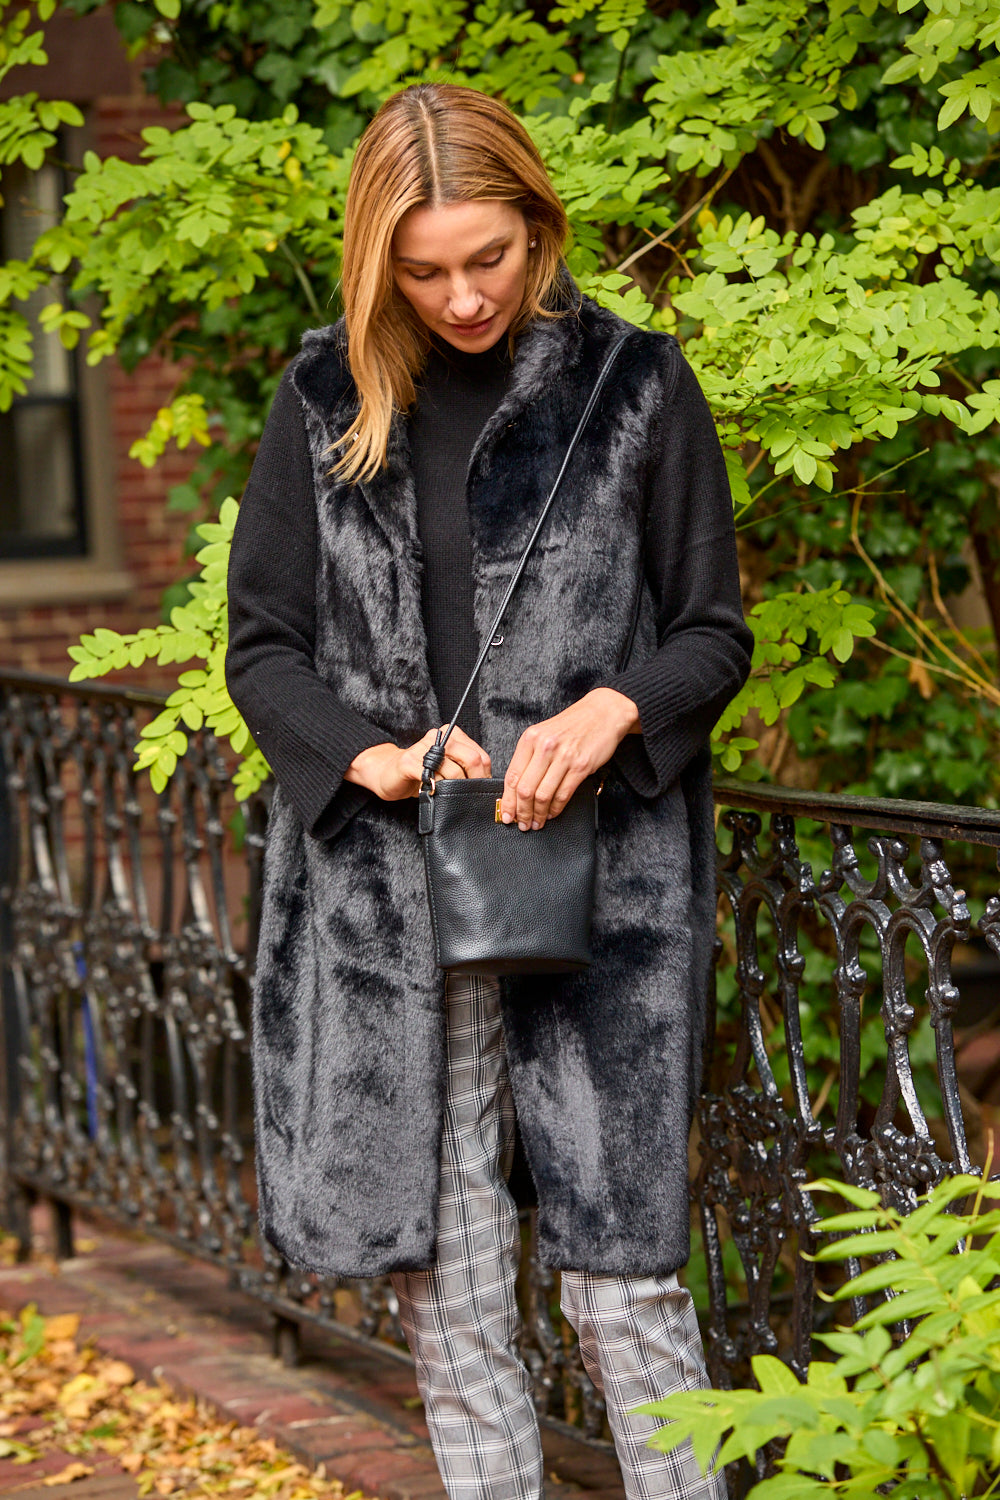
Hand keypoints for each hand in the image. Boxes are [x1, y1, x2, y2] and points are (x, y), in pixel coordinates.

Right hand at [345, 726, 491, 801]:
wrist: (388, 774)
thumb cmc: (421, 774)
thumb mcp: (448, 768)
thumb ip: (465, 769)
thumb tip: (487, 784)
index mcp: (453, 735)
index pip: (479, 755)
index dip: (484, 776)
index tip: (481, 791)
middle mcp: (439, 736)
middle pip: (471, 759)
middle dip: (475, 782)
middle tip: (470, 796)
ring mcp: (422, 747)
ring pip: (453, 770)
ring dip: (454, 788)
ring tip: (450, 795)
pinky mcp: (408, 761)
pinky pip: (431, 776)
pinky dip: (437, 788)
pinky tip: (435, 792)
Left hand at [500, 688, 639, 829]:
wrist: (603, 713)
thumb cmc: (573, 725)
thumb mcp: (544, 733)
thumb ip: (530, 756)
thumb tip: (517, 788)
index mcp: (530, 739)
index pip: (512, 776)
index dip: (507, 801)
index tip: (506, 815)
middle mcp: (544, 747)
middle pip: (525, 789)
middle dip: (521, 812)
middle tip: (522, 824)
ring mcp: (563, 757)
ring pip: (543, 795)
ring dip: (538, 814)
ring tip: (537, 823)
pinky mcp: (581, 766)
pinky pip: (563, 794)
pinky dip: (556, 809)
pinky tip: (552, 813)